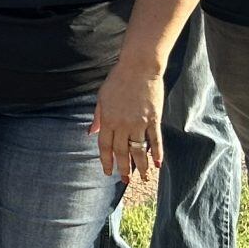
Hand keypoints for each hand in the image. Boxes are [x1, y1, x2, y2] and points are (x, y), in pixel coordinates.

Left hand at [91, 54, 165, 182]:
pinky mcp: (154, 119)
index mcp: (108, 119)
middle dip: (123, 168)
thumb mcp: (102, 97)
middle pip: (122, 152)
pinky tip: (157, 165)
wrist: (139, 67)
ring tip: (142, 178)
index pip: (105, 146)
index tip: (108, 172)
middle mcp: (123, 124)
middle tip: (125, 180)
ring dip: (140, 166)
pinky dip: (157, 153)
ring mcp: (139, 123)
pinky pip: (156, 140)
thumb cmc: (118, 80)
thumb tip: (91, 133)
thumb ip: (98, 117)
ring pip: (139, 150)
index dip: (106, 161)